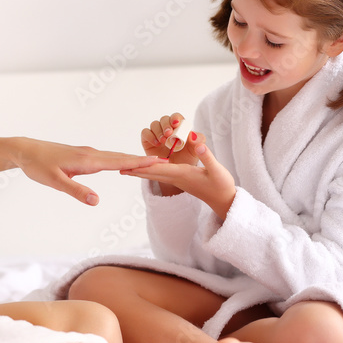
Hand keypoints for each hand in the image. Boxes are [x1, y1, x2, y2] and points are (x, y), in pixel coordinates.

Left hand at [12, 138, 157, 205]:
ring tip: (151, 162)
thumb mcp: (54, 182)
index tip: (159, 161)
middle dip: (143, 159)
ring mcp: (87, 154)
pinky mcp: (82, 156)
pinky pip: (106, 157)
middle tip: (165, 161)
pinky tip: (123, 163)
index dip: (139, 162)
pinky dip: (120, 159)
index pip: (119, 161)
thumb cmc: (38, 166)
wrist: (25, 151)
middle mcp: (90, 154)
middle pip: (121, 157)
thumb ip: (76, 190)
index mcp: (87, 160)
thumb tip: (97, 201)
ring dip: (133, 159)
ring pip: (114, 156)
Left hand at [121, 132, 236, 219]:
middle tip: (118, 168)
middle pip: (152, 173)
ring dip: (140, 172)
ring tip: (125, 170)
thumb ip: (207, 156)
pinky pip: (161, 175)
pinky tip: (145, 170)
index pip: (159, 168)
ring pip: (155, 175)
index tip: (129, 165)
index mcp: (182, 174)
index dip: (144, 165)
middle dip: (135, 171)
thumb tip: (197, 142)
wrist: (225, 201)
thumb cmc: (222, 185)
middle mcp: (177, 178)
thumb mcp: (218, 170)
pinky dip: (150, 172)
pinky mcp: (181, 180)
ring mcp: (178, 180)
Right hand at [142, 112, 206, 164]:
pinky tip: (156, 143)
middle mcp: (167, 128)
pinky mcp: (148, 140)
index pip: (176, 117)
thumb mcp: (196, 151)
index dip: (175, 118)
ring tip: (163, 141)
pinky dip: (150, 136)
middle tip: (169, 133)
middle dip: (166, 125)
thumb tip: (193, 134)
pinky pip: (145, 132)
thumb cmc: (186, 160)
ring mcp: (157, 134)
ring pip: (154, 124)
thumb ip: (199, 141)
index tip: (176, 124)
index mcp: (179, 128)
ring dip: (158, 131)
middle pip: (164, 119)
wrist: (175, 173)